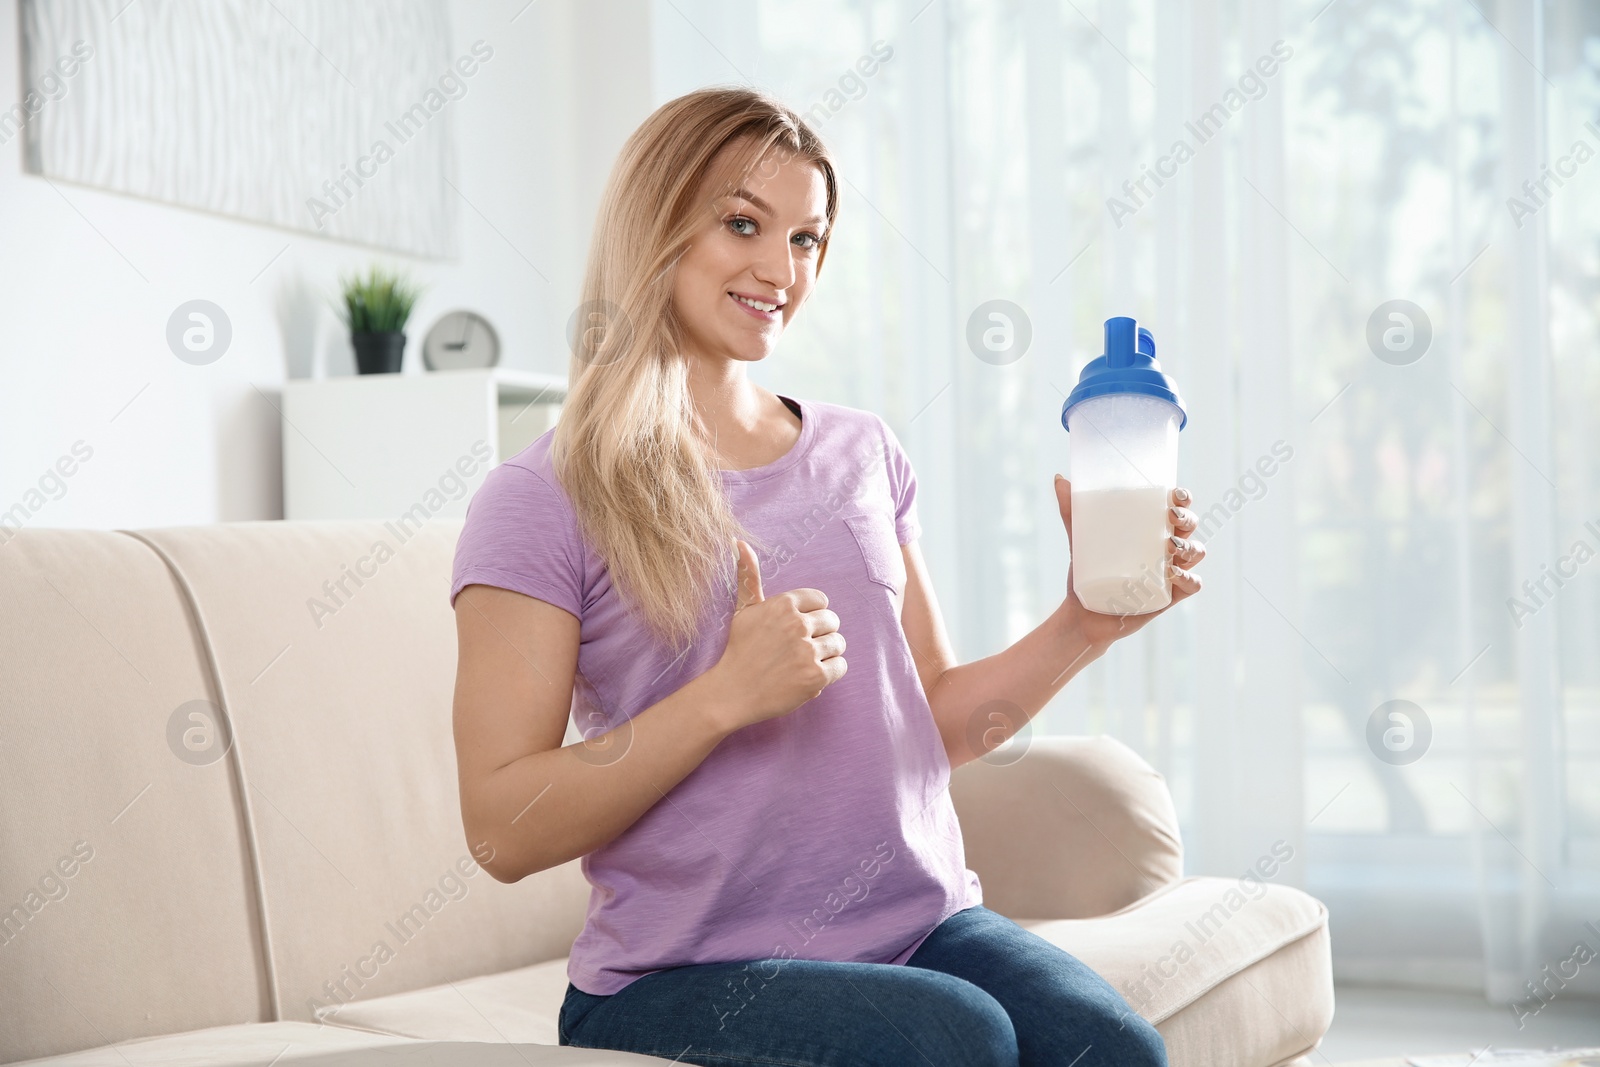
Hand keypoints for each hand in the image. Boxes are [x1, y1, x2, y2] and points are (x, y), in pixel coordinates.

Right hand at [707, 540, 847, 731]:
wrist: (732, 692)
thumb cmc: (739, 649)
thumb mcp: (743, 610)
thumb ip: (748, 576)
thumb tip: (739, 541)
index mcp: (783, 605)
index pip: (821, 600)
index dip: (812, 615)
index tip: (798, 628)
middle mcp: (797, 625)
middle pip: (832, 620)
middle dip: (820, 634)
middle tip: (800, 647)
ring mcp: (807, 652)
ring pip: (839, 643)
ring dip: (826, 653)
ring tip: (804, 661)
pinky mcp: (815, 677)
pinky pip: (840, 666)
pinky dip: (830, 672)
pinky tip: (809, 675)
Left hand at [1053, 475, 1204, 647]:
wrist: (1082, 615)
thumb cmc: (1087, 573)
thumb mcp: (1080, 540)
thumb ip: (1071, 511)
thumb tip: (1058, 478)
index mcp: (1152, 530)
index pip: (1177, 508)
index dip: (1184, 498)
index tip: (1175, 494)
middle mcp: (1166, 549)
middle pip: (1190, 528)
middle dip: (1188, 518)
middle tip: (1171, 516)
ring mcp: (1171, 572)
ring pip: (1196, 553)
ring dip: (1190, 546)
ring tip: (1171, 545)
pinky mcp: (1169, 596)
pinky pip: (1192, 585)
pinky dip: (1189, 578)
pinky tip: (1174, 573)